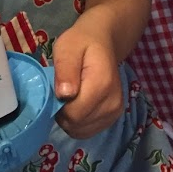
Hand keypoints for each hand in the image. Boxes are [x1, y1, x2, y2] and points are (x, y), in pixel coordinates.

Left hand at [52, 23, 122, 139]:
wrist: (103, 41)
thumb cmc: (81, 42)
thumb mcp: (67, 47)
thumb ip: (65, 68)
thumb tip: (64, 94)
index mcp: (101, 84)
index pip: (73, 114)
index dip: (58, 105)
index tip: (57, 88)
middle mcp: (112, 102)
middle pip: (77, 124)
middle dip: (63, 112)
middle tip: (62, 90)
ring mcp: (115, 112)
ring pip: (81, 131)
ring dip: (70, 119)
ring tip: (70, 96)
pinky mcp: (113, 117)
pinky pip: (87, 130)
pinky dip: (78, 122)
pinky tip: (77, 104)